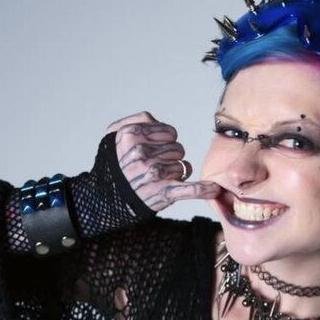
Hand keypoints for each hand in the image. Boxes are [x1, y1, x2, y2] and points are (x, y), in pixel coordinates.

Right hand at [106, 111, 221, 210]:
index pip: (169, 132)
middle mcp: (142, 153)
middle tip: (154, 167)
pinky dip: (203, 190)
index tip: (154, 149)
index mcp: (132, 135)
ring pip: (183, 166)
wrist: (105, 199)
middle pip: (177, 148)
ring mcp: (154, 173)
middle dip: (170, 157)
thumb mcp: (113, 136)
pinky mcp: (163, 192)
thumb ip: (135, 121)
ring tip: (157, 179)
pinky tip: (214, 189)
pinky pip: (189, 189)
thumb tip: (156, 120)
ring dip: (175, 172)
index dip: (165, 141)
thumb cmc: (114, 168)